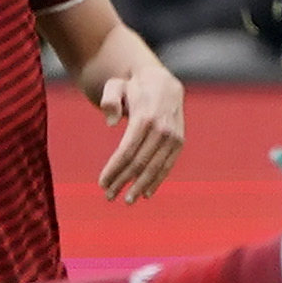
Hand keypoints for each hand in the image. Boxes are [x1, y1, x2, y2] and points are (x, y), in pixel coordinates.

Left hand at [93, 64, 185, 200]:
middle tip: (108, 196)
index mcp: (145, 117)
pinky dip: (157, 181)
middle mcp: (162, 129)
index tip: (102, 183)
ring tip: (127, 200)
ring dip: (140, 186)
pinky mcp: (179, 142)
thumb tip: (110, 122)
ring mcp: (173, 137)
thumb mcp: (117, 85)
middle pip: (139, 163)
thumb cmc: (133, 87)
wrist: (163, 82)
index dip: (114, 169)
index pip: (127, 151)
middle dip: (123, 181)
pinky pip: (167, 165)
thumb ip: (109, 98)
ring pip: (155, 168)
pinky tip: (146, 193)